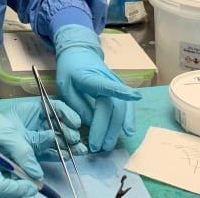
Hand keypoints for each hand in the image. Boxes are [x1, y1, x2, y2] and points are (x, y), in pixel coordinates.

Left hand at [0, 98, 87, 160]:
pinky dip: (59, 154)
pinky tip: (68, 156)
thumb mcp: (16, 131)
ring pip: (58, 139)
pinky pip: (51, 151)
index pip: (55, 107)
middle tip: (74, 139)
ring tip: (80, 150)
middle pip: (60, 124)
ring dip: (69, 145)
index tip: (76, 122)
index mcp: (35, 110)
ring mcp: (39, 136)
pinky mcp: (38, 149)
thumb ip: (33, 138)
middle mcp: (39, 122)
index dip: (67, 113)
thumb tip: (52, 137)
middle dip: (69, 132)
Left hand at [54, 24, 141, 151]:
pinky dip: (127, 119)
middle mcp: (108, 79)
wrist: (79, 52)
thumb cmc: (70, 69)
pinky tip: (128, 131)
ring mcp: (116, 83)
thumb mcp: (65, 85)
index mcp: (91, 77)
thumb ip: (77, 104)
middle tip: (100, 147)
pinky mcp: (119, 88)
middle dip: (108, 128)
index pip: (106, 85)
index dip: (120, 91)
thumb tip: (90, 123)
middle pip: (113, 106)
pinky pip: (126, 106)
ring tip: (110, 144)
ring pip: (122, 107)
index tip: (134, 97)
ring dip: (117, 128)